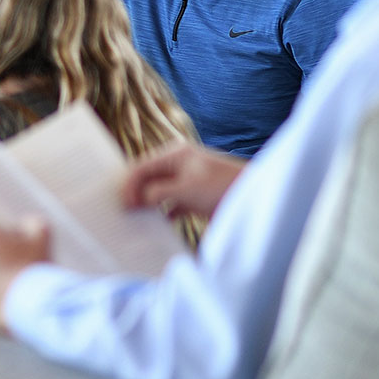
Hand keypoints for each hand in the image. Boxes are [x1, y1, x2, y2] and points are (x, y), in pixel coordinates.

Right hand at [121, 139, 245, 221]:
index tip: (121, 205)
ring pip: (158, 192)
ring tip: (134, 219)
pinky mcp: (195, 198)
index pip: (141, 166)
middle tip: (122, 213)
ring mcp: (187, 181)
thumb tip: (135, 200)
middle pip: (147, 178)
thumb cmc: (223, 189)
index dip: (128, 185)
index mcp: (175, 154)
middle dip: (135, 193)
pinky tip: (156, 225)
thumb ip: (157, 193)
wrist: (258, 201)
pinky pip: (171, 205)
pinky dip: (163, 213)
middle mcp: (179, 164)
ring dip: (147, 204)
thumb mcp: (185, 189)